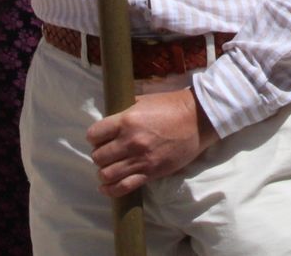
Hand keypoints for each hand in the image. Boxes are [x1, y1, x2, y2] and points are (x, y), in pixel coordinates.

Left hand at [87, 87, 218, 198]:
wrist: (197, 120)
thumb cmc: (170, 106)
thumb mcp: (143, 101)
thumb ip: (124, 111)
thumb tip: (109, 120)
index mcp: (126, 120)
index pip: (94, 135)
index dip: (94, 137)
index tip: (99, 138)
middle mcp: (130, 141)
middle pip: (98, 156)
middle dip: (99, 155)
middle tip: (106, 153)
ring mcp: (140, 159)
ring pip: (107, 174)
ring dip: (104, 172)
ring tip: (108, 168)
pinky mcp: (150, 172)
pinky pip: (123, 187)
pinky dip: (111, 190)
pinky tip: (106, 187)